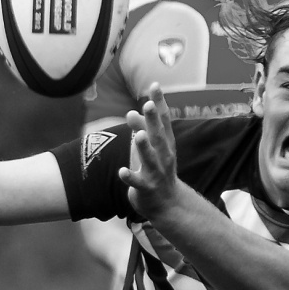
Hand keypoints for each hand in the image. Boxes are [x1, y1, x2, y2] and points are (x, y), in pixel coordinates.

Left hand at [122, 94, 180, 218]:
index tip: (155, 85)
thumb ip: (143, 130)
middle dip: (153, 120)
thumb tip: (131, 112)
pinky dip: (130, 176)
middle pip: (159, 136)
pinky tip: (121, 171)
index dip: (159, 103)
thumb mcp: (153, 149)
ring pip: (150, 159)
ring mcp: (156, 173)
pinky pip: (137, 182)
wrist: (167, 204)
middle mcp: (164, 156)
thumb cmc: (158, 170)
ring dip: (144, 147)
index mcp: (166, 144)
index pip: (164, 120)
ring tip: (138, 135)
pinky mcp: (146, 188)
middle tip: (147, 104)